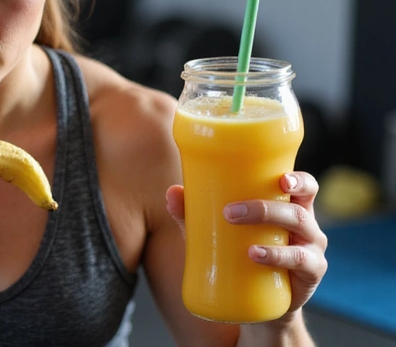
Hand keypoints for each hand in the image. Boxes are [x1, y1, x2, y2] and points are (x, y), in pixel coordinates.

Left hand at [166, 172, 328, 317]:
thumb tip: (172, 192)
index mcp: (289, 208)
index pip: (304, 187)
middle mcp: (305, 226)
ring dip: (268, 229)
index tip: (281, 179)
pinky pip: (301, 262)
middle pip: (297, 209)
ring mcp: (311, 250)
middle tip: (230, 212)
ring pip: (300, 230)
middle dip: (264, 208)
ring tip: (243, 242)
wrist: (259, 304)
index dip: (298, 180)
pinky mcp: (309, 275)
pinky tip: (256, 256)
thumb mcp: (218, 233)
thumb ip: (195, 213)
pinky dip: (277, 257)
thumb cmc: (240, 255)